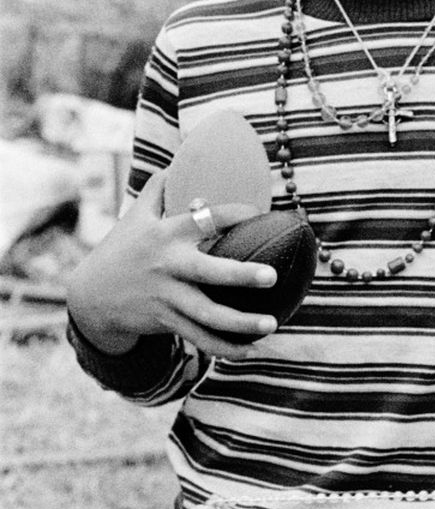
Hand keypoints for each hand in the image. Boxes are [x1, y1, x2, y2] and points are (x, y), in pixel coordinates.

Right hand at [65, 171, 278, 357]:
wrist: (90, 296)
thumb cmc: (123, 248)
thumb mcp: (135, 216)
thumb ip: (160, 188)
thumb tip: (179, 157)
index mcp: (166, 235)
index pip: (204, 220)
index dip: (232, 214)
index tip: (259, 212)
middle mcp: (169, 267)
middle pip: (208, 273)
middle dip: (240, 276)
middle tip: (271, 276)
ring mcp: (167, 298)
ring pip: (207, 315)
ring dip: (240, 323)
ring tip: (272, 324)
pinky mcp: (166, 321)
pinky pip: (199, 337)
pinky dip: (225, 348)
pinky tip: (251, 350)